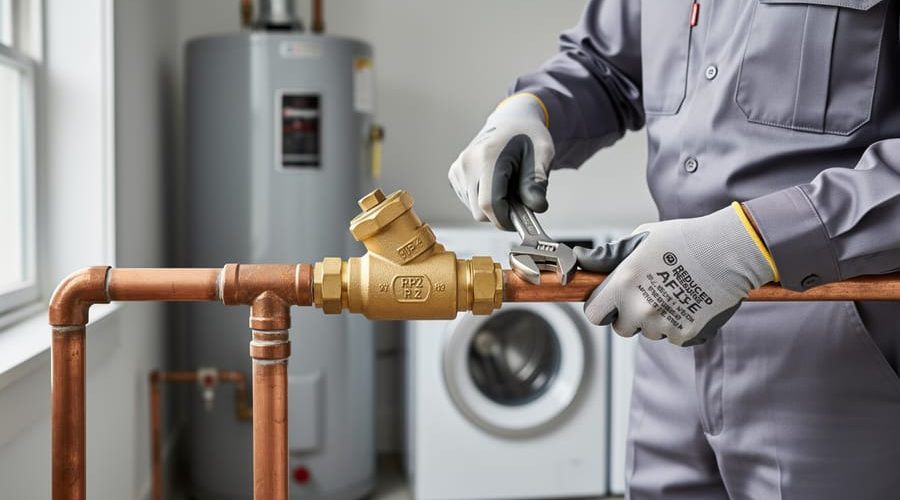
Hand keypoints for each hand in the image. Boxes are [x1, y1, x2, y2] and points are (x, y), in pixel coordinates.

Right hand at [448, 93, 553, 229]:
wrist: (511, 120)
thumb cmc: (528, 135)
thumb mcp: (542, 154)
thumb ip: (537, 182)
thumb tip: (535, 208)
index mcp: (488, 156)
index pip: (490, 204)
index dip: (506, 220)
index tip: (522, 219)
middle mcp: (467, 163)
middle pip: (480, 212)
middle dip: (502, 213)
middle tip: (520, 199)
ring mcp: (458, 168)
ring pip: (474, 210)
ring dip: (493, 206)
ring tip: (508, 186)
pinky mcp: (454, 174)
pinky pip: (469, 202)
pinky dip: (484, 200)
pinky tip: (495, 184)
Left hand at [575, 204, 777, 345]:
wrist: (730, 250)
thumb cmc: (684, 239)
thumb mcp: (641, 238)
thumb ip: (608, 256)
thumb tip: (582, 260)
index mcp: (622, 284)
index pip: (594, 314)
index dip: (602, 308)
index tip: (612, 301)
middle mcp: (639, 308)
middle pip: (621, 328)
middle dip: (629, 316)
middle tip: (648, 295)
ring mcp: (662, 325)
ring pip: (648, 333)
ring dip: (655, 320)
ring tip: (673, 293)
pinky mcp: (685, 335)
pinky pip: (673, 337)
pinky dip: (679, 325)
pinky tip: (690, 302)